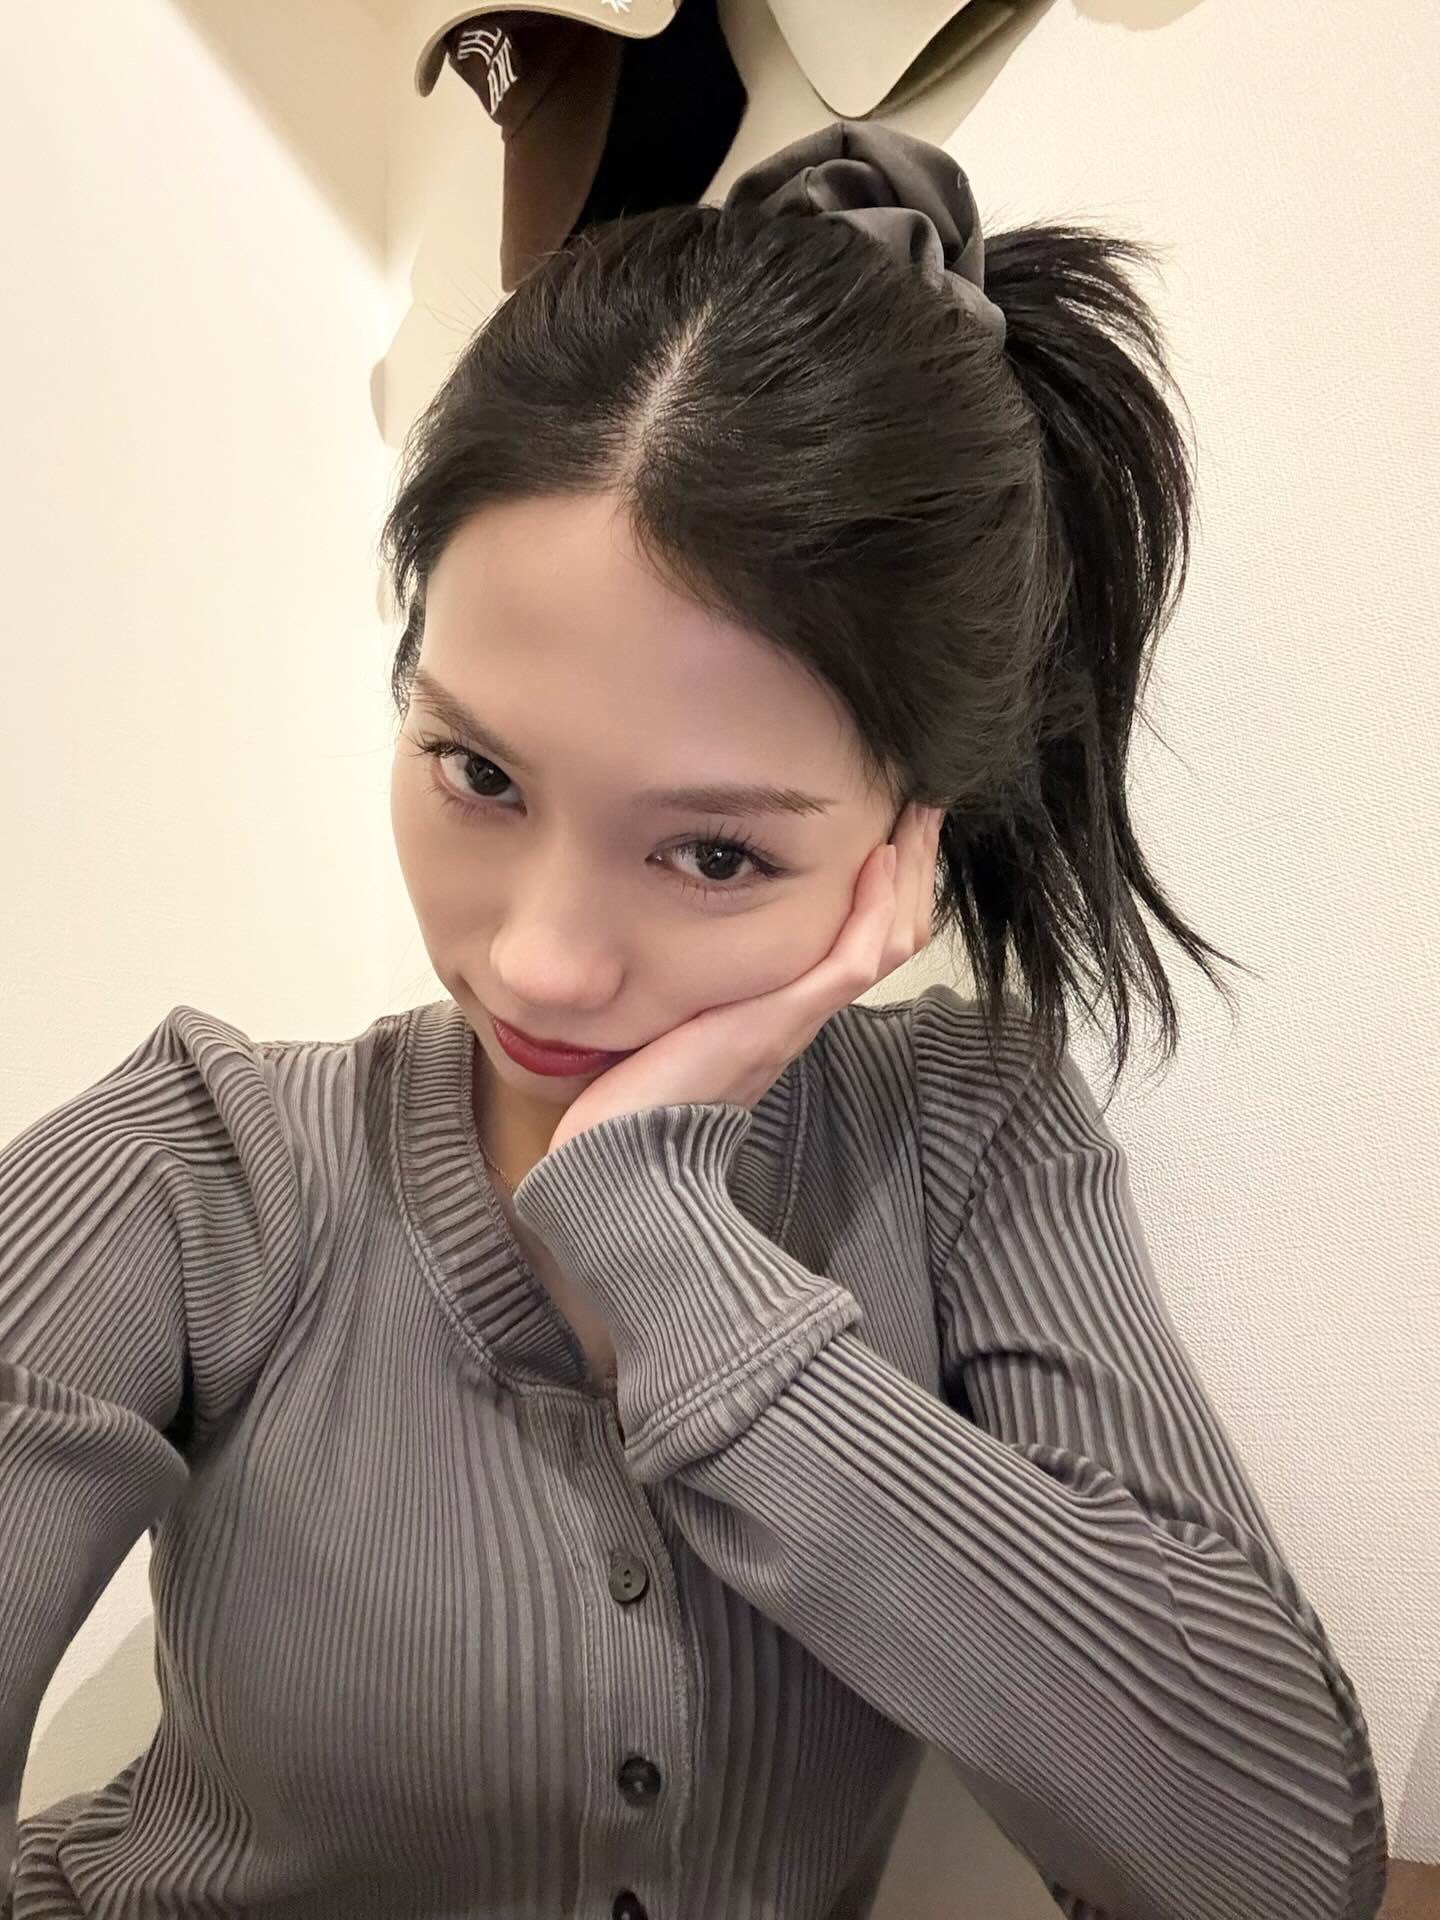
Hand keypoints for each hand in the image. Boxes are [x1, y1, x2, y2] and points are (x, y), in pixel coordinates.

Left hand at [544, 801, 946, 1156]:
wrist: (615, 1164)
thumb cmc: (624, 1104)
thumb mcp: (660, 1025)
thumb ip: (675, 993)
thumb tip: (649, 945)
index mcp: (778, 1017)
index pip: (856, 943)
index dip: (882, 889)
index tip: (888, 831)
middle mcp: (799, 1017)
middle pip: (889, 937)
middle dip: (911, 870)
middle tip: (924, 807)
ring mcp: (796, 1021)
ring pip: (886, 942)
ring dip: (907, 875)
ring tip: (917, 816)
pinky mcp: (779, 1024)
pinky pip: (853, 961)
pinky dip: (873, 909)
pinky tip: (879, 859)